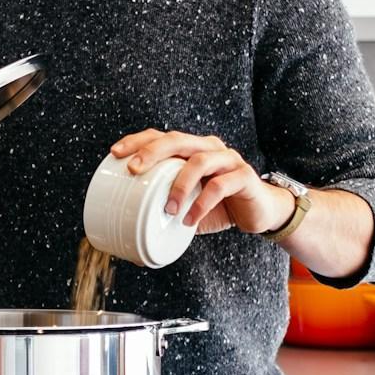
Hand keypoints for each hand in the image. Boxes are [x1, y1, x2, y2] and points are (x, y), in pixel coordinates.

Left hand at [108, 129, 295, 236]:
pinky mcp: (244, 177)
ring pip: (199, 161)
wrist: (259, 213)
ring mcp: (228, 160)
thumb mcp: (186, 206)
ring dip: (179, 185)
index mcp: (191, 149)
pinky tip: (190, 219)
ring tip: (167, 209)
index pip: (161, 136)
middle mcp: (209, 148)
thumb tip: (129, 238)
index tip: (115, 153)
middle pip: (177, 139)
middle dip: (152, 151)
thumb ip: (163, 210)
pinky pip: (220, 186)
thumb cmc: (218, 207)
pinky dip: (202, 203)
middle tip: (133, 170)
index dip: (137, 141)